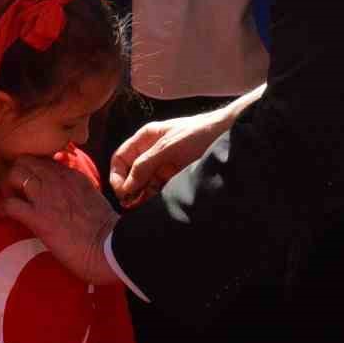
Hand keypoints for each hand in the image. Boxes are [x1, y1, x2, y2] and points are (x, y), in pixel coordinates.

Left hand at [1, 157, 119, 285]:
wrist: (109, 247)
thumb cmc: (105, 228)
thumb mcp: (91, 195)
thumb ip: (75, 187)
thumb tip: (65, 191)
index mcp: (72, 175)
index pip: (44, 158)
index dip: (33, 168)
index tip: (30, 179)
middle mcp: (57, 179)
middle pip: (25, 160)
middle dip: (16, 172)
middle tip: (15, 189)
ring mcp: (46, 196)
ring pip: (15, 174)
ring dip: (8, 187)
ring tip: (10, 200)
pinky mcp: (38, 217)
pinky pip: (10, 204)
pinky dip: (4, 208)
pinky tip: (5, 215)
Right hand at [110, 106, 233, 207]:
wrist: (227, 135)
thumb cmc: (198, 134)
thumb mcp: (168, 148)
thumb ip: (145, 165)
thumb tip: (126, 187)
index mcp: (145, 138)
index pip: (120, 158)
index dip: (116, 176)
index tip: (122, 193)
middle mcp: (151, 151)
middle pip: (130, 174)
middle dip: (129, 190)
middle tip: (132, 206)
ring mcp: (163, 164)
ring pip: (144, 184)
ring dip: (142, 196)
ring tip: (143, 208)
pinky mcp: (175, 175)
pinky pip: (159, 188)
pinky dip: (155, 197)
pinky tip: (156, 204)